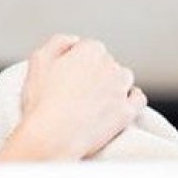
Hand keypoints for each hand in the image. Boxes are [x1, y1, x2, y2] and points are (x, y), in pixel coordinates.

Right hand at [0, 35, 145, 161]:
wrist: (53, 136)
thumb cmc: (42, 100)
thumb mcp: (39, 60)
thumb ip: (58, 41)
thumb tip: (74, 40)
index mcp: (90, 50)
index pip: (87, 47)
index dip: (74, 61)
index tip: (65, 74)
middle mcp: (110, 66)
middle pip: (106, 62)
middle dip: (94, 72)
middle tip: (76, 89)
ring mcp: (120, 89)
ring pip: (124, 78)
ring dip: (113, 83)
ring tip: (96, 98)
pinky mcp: (127, 111)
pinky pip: (138, 98)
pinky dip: (131, 98)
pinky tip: (119, 103)